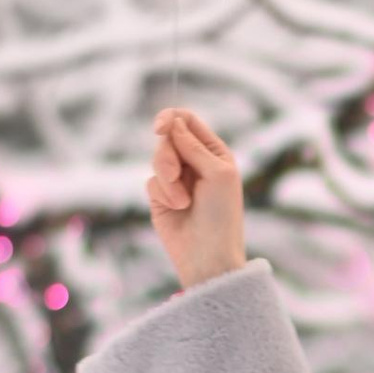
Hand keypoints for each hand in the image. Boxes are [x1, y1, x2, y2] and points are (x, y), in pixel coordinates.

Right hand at [147, 103, 247, 291]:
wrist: (209, 254)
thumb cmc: (221, 215)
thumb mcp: (217, 173)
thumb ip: (193, 145)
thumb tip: (172, 122)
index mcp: (213, 152)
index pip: (187, 121)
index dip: (171, 118)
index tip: (160, 127)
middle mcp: (194, 162)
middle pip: (167, 137)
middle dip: (168, 155)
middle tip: (175, 174)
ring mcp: (177, 179)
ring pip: (157, 159)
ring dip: (167, 178)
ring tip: (182, 200)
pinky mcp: (161, 196)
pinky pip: (151, 181)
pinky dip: (164, 193)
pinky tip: (179, 208)